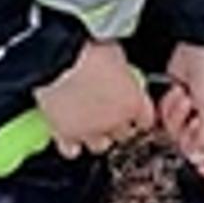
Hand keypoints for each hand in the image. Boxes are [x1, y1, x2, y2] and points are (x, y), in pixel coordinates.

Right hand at [36, 37, 157, 158]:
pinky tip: (69, 135)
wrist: (58, 59)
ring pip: (100, 146)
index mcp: (133, 102)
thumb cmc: (87, 51)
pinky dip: (70, 145)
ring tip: (88, 124)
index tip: (134, 114)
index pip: (146, 121)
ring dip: (96, 136)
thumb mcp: (116, 55)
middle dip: (117, 125)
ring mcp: (91, 131)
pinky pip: (72, 151)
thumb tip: (120, 71)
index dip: (139, 116)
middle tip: (108, 114)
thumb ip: (122, 72)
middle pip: (124, 135)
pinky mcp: (66, 135)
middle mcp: (115, 121)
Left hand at [157, 42, 203, 181]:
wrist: (203, 45)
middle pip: (195, 148)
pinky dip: (169, 104)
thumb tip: (196, 158)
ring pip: (177, 133)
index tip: (202, 169)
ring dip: (178, 114)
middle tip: (195, 115)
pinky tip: (179, 91)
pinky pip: (166, 117)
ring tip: (188, 98)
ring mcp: (195, 113)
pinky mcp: (179, 102)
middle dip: (189, 131)